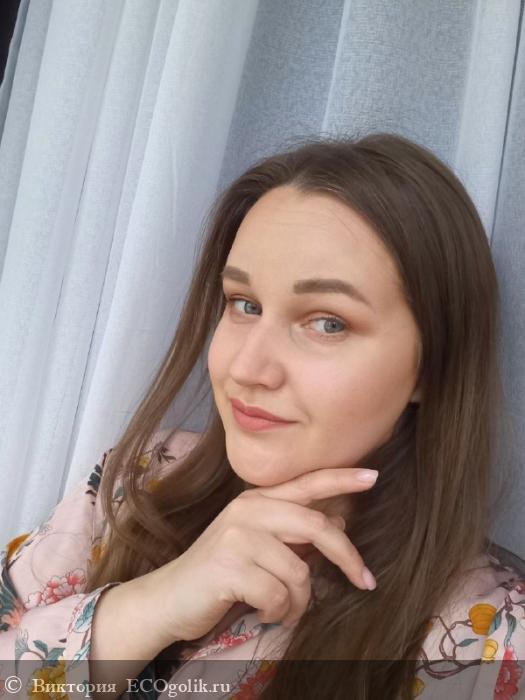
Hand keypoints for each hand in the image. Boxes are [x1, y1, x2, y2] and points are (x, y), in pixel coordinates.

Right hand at [136, 466, 377, 646]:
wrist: (169, 598)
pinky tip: (261, 611)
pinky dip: (278, 613)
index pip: (306, 484)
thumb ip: (291, 532)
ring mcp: (237, 536)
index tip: (373, 476)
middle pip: (316, 527)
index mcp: (256, 500)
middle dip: (347, 557)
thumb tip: (339, 526)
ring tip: (280, 608)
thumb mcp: (256, 545)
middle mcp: (248, 510)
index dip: (341, 479)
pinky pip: (279, 596)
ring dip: (298, 602)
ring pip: (300, 572)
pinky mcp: (229, 566)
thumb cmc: (221, 574)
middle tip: (365, 582)